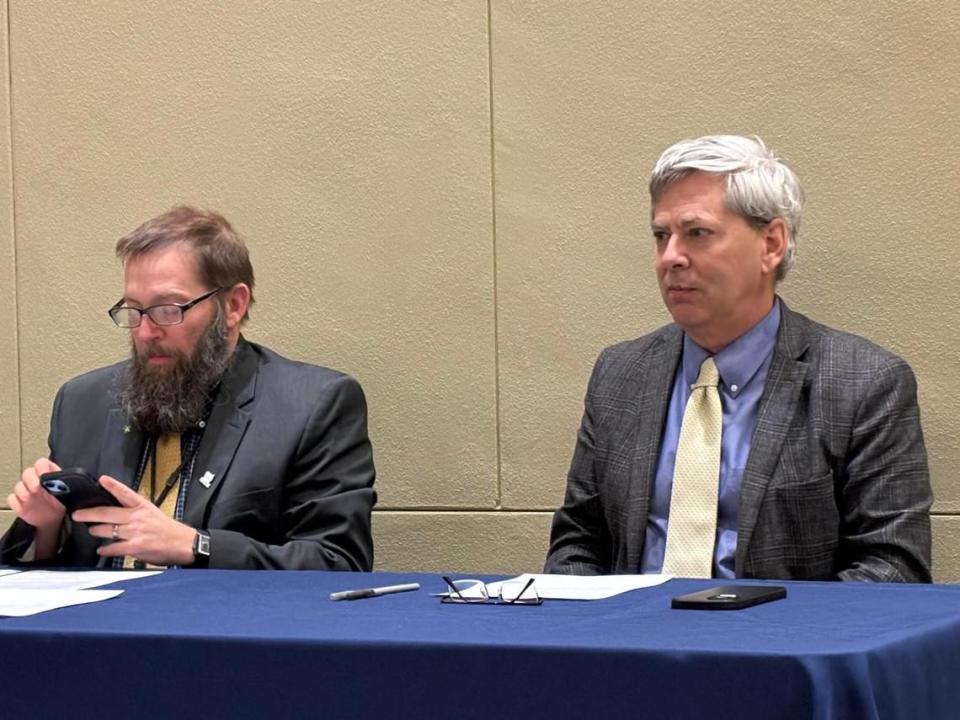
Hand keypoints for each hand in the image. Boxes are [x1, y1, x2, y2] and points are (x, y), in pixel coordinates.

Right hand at [8, 458, 66, 531]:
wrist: (55, 518)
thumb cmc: (62, 502)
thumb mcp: (69, 492)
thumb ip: (68, 486)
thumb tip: (72, 483)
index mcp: (48, 474)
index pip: (41, 463)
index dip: (41, 466)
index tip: (44, 473)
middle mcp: (35, 480)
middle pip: (27, 473)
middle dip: (30, 479)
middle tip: (36, 487)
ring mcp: (26, 491)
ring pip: (19, 486)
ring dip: (23, 491)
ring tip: (30, 497)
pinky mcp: (19, 503)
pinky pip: (12, 499)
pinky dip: (17, 502)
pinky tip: (25, 505)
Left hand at [74, 475, 197, 566]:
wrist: (183, 544)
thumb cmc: (169, 530)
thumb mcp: (153, 513)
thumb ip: (135, 512)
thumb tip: (117, 514)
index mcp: (143, 507)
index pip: (125, 493)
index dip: (112, 485)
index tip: (102, 479)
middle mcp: (137, 517)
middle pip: (107, 513)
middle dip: (89, 514)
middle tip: (78, 514)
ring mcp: (135, 532)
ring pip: (107, 530)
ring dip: (96, 531)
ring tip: (92, 530)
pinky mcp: (134, 547)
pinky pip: (113, 548)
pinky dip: (105, 550)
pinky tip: (101, 550)